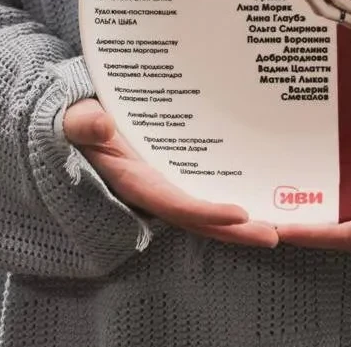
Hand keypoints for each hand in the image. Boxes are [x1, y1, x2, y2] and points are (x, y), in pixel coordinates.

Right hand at [63, 98, 277, 247]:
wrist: (74, 119)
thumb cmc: (77, 117)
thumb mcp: (75, 117)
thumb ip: (83, 123)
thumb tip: (99, 125)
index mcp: (131, 179)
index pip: (172, 202)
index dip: (204, 211)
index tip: (238, 214)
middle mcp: (151, 188)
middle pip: (197, 217)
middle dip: (234, 230)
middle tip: (274, 234)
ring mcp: (163, 182)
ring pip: (204, 209)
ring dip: (237, 222)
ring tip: (276, 223)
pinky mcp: (171, 173)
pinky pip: (202, 190)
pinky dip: (227, 200)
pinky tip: (256, 196)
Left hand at [277, 161, 350, 260]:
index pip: (339, 237)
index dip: (308, 232)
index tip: (277, 226)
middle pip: (331, 232)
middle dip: (300, 223)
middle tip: (265, 211)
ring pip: (337, 219)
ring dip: (310, 209)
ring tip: (277, 194)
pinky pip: (348, 207)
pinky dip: (328, 197)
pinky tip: (312, 181)